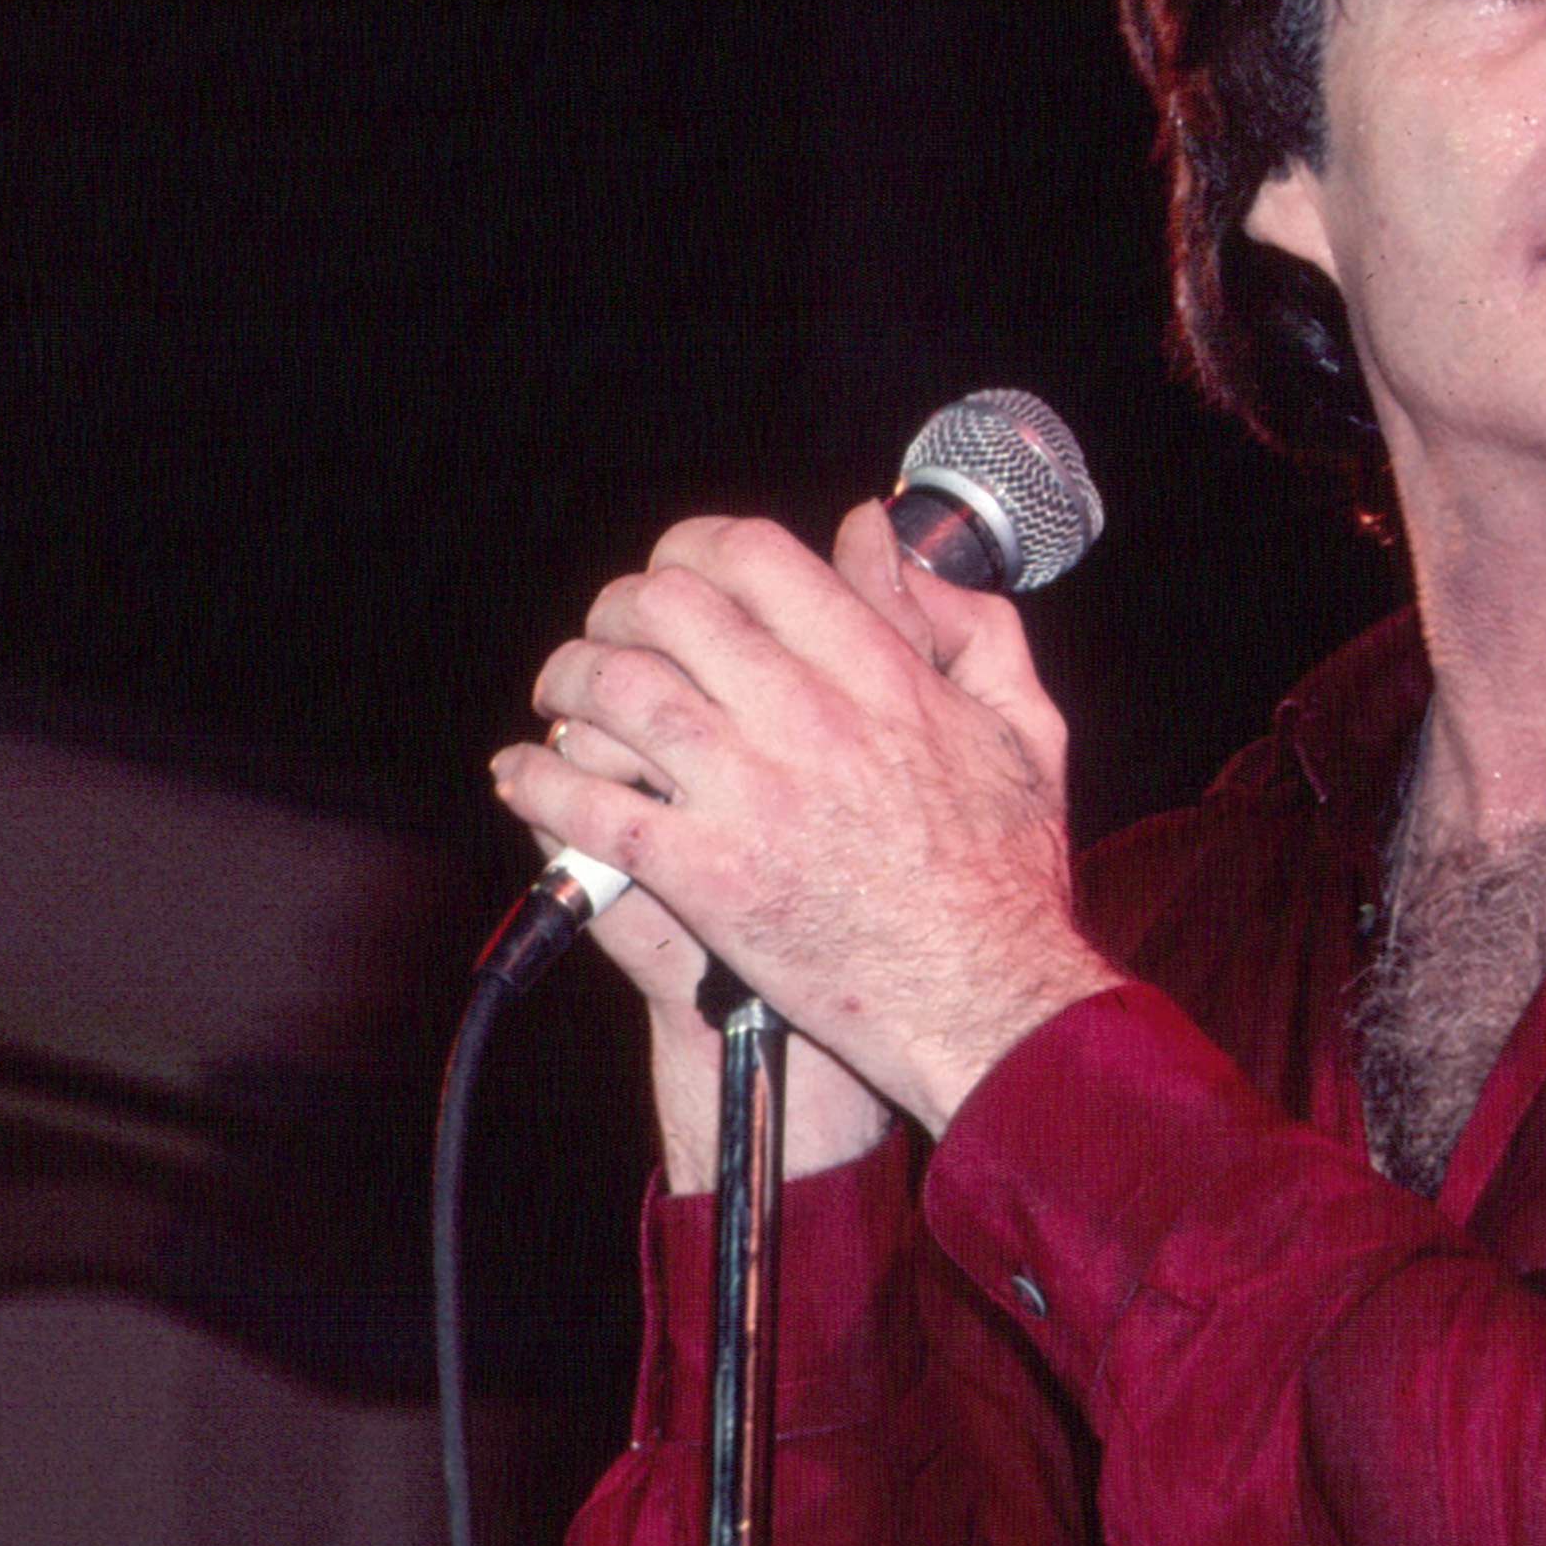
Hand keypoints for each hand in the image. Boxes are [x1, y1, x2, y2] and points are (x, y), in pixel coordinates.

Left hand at [493, 496, 1118, 1170]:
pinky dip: (540, 782)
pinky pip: (589, 805)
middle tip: (608, 637)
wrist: (989, 1003)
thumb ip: (960, 624)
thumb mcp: (1022, 730)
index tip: (678, 572)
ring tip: (561, 700)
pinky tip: (523, 777)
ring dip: (568, 682)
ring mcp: (749, 798)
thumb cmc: (1008, 876)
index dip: (693, 548)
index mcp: (880, 675)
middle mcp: (806, 719)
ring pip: (614, 690)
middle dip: (617, 610)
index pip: (753, 558)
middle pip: (666, 607)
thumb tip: (878, 542)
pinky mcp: (705, 879)